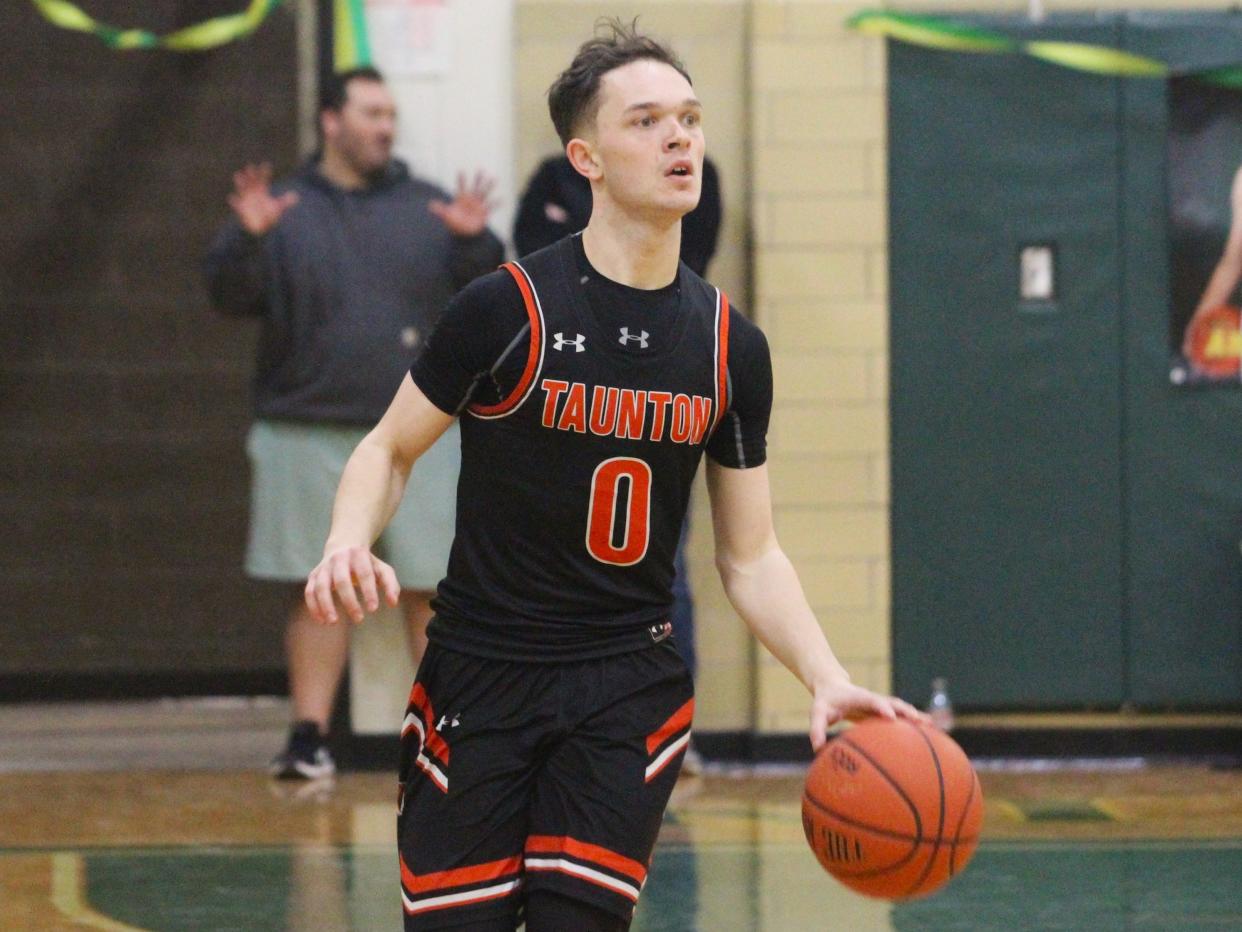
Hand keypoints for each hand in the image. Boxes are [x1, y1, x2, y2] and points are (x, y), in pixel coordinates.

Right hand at [227, 162, 298, 235]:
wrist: (261, 227)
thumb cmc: (269, 215)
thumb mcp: (278, 208)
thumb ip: (285, 202)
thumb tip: (296, 195)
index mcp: (262, 191)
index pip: (263, 180)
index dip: (264, 173)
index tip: (266, 165)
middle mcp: (253, 193)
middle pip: (251, 181)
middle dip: (251, 175)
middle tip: (250, 167)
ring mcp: (246, 200)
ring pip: (242, 189)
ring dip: (240, 183)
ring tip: (238, 175)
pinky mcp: (241, 208)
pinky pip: (237, 204)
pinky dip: (234, 201)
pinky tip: (232, 197)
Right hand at [304, 545, 400, 624]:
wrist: (344, 546)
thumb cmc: (367, 563)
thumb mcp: (382, 570)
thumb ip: (390, 585)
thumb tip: (393, 603)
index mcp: (358, 555)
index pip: (364, 574)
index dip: (369, 591)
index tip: (373, 609)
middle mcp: (339, 559)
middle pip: (341, 581)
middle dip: (349, 601)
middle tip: (359, 619)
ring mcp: (324, 567)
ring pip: (320, 586)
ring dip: (325, 605)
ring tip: (333, 622)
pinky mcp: (313, 575)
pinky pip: (309, 592)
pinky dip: (313, 606)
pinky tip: (322, 621)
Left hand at [428, 170, 496, 236]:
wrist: (463, 232)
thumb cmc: (454, 223)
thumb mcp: (446, 215)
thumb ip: (440, 209)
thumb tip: (430, 205)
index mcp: (461, 198)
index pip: (461, 187)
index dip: (461, 180)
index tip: (461, 171)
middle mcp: (471, 200)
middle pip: (475, 187)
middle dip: (477, 179)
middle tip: (481, 169)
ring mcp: (478, 205)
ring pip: (484, 193)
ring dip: (489, 186)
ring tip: (494, 178)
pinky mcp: (484, 212)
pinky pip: (491, 206)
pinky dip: (496, 203)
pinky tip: (502, 199)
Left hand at [808, 681, 929, 750]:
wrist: (833, 686)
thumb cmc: (825, 701)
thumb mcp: (817, 713)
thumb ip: (817, 728)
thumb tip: (818, 749)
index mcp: (858, 697)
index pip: (871, 700)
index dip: (881, 707)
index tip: (891, 717)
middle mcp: (873, 699)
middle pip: (892, 702)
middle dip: (905, 711)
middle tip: (918, 721)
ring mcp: (880, 704)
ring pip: (901, 708)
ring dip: (915, 716)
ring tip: (932, 726)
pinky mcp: (884, 710)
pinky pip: (901, 716)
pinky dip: (914, 722)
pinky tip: (929, 732)